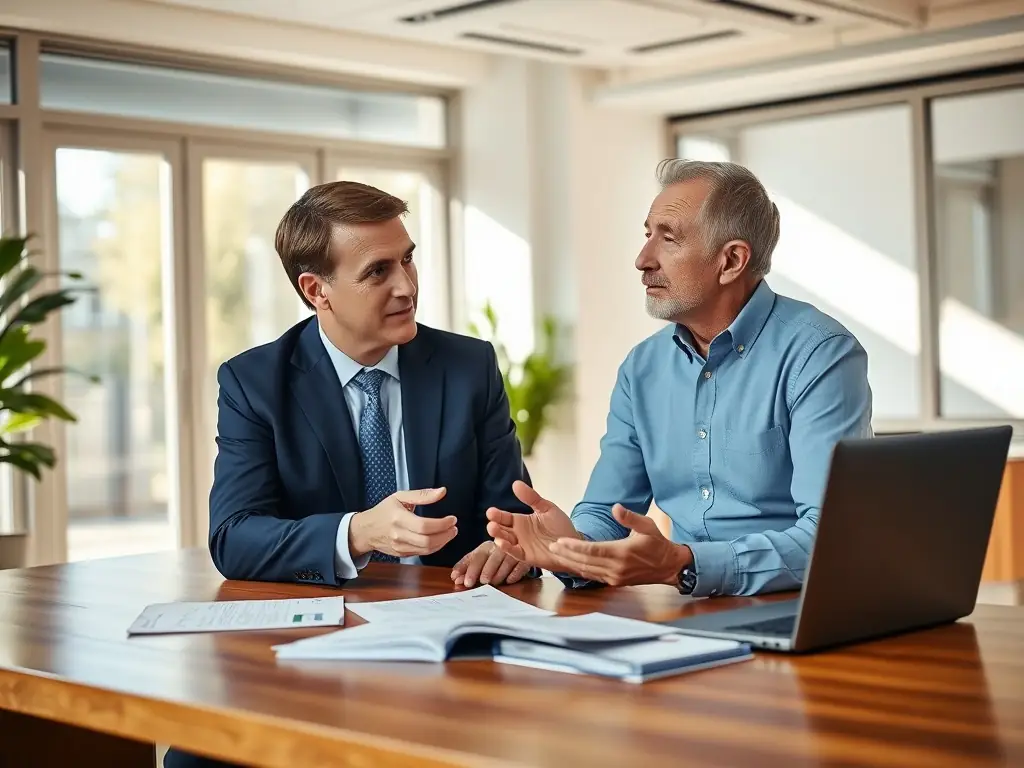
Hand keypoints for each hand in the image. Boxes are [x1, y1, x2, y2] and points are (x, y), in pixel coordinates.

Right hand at [349, 488, 455, 557]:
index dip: (442, 524)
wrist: (366, 530)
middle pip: (427, 541)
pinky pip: (422, 553)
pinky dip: (434, 547)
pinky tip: (439, 539)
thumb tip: (442, 492)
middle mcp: (398, 535)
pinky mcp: (402, 554)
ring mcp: (400, 547)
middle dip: (446, 535)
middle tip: (454, 527)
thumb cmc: (384, 511)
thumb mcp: (400, 497)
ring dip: (443, 542)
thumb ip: (422, 494)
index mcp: (398, 518)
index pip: (424, 526)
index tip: (452, 519)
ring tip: (450, 533)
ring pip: (427, 550)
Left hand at [450, 541, 532, 587]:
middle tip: (478, 581)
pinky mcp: (526, 559)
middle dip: (484, 570)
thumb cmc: (493, 556)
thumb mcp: (479, 558)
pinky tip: (509, 580)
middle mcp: (500, 547)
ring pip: (506, 561)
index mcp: (486, 546)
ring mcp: (514, 552)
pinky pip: (520, 566)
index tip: (459, 579)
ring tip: (493, 582)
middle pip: (491, 558)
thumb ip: (466, 565)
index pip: (476, 556)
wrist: (517, 547)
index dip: (468, 569)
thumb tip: (454, 577)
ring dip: (499, 573)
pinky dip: (514, 574)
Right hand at [485, 481, 581, 570]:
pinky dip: (508, 549)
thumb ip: (532, 498)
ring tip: (494, 530)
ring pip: (505, 541)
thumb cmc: (559, 526)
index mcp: (521, 521)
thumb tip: (516, 483)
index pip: (505, 517)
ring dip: (498, 537)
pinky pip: (515, 553)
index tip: (490, 512)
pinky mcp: (527, 556)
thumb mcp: (547, 508)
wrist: (573, 544)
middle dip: (495, 526)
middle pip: (502, 530)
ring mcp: (522, 545)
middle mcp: (518, 533)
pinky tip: (503, 543)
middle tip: (491, 523)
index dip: (497, 515)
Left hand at [547, 503, 691, 586]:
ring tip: (556, 555)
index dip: (573, 547)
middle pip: (584, 562)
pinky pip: (593, 577)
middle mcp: (616, 568)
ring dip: (570, 563)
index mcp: (621, 553)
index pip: (591, 550)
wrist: (669, 566)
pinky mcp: (615, 582)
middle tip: (551, 546)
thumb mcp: (647, 526)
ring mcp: (615, 577)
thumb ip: (630, 517)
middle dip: (566, 555)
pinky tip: (571, 564)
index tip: (559, 541)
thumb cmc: (657, 543)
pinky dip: (580, 570)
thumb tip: (616, 507)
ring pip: (587, 571)